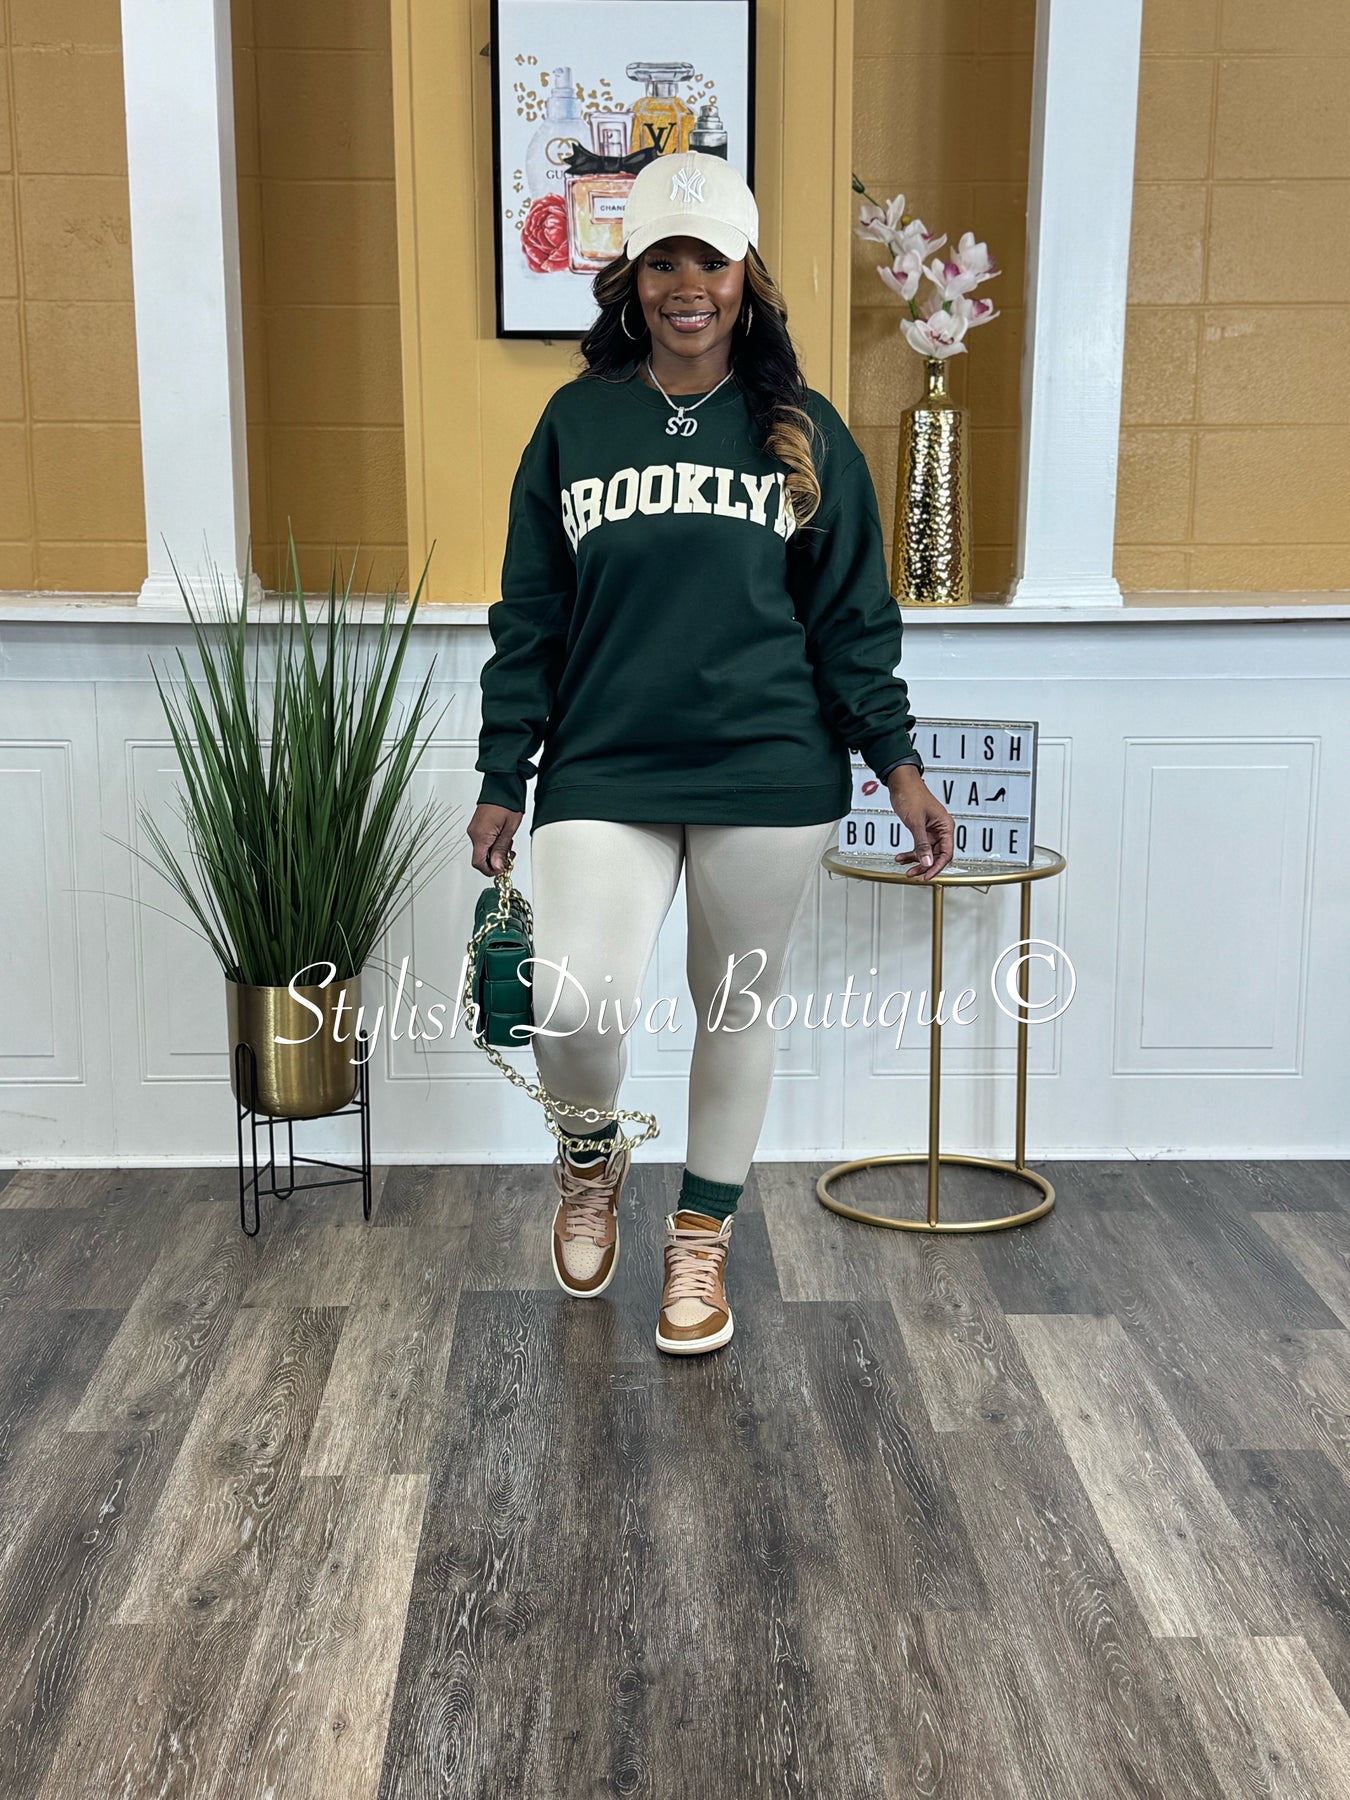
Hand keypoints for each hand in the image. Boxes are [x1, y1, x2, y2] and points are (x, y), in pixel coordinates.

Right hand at [468, 802, 522, 875]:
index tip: (501, 869)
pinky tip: (502, 838)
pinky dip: (492, 844)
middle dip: (495, 860)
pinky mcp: (477, 826)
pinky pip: (482, 841)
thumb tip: (496, 866)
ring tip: (508, 844)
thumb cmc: (507, 803)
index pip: (479, 863)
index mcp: (480, 835)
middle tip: (508, 856)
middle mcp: (474, 833)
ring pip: (482, 850)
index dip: (490, 870)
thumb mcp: (509, 829)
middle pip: (480, 857)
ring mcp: (474, 829)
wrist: (503, 786)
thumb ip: (501, 849)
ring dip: (495, 852)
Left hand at [886, 765, 953, 880]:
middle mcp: (941, 829)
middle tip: (913, 873)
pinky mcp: (922, 829)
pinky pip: (919, 846)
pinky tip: (901, 857)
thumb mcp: (916, 823)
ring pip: (927, 852)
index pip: (946, 853)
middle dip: (924, 865)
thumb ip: (922, 845)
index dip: (937, 866)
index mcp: (945, 826)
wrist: (900, 782)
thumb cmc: (911, 794)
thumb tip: (928, 862)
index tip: (927, 876)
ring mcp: (931, 830)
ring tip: (905, 867)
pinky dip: (910, 853)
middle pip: (937, 855)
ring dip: (916, 860)